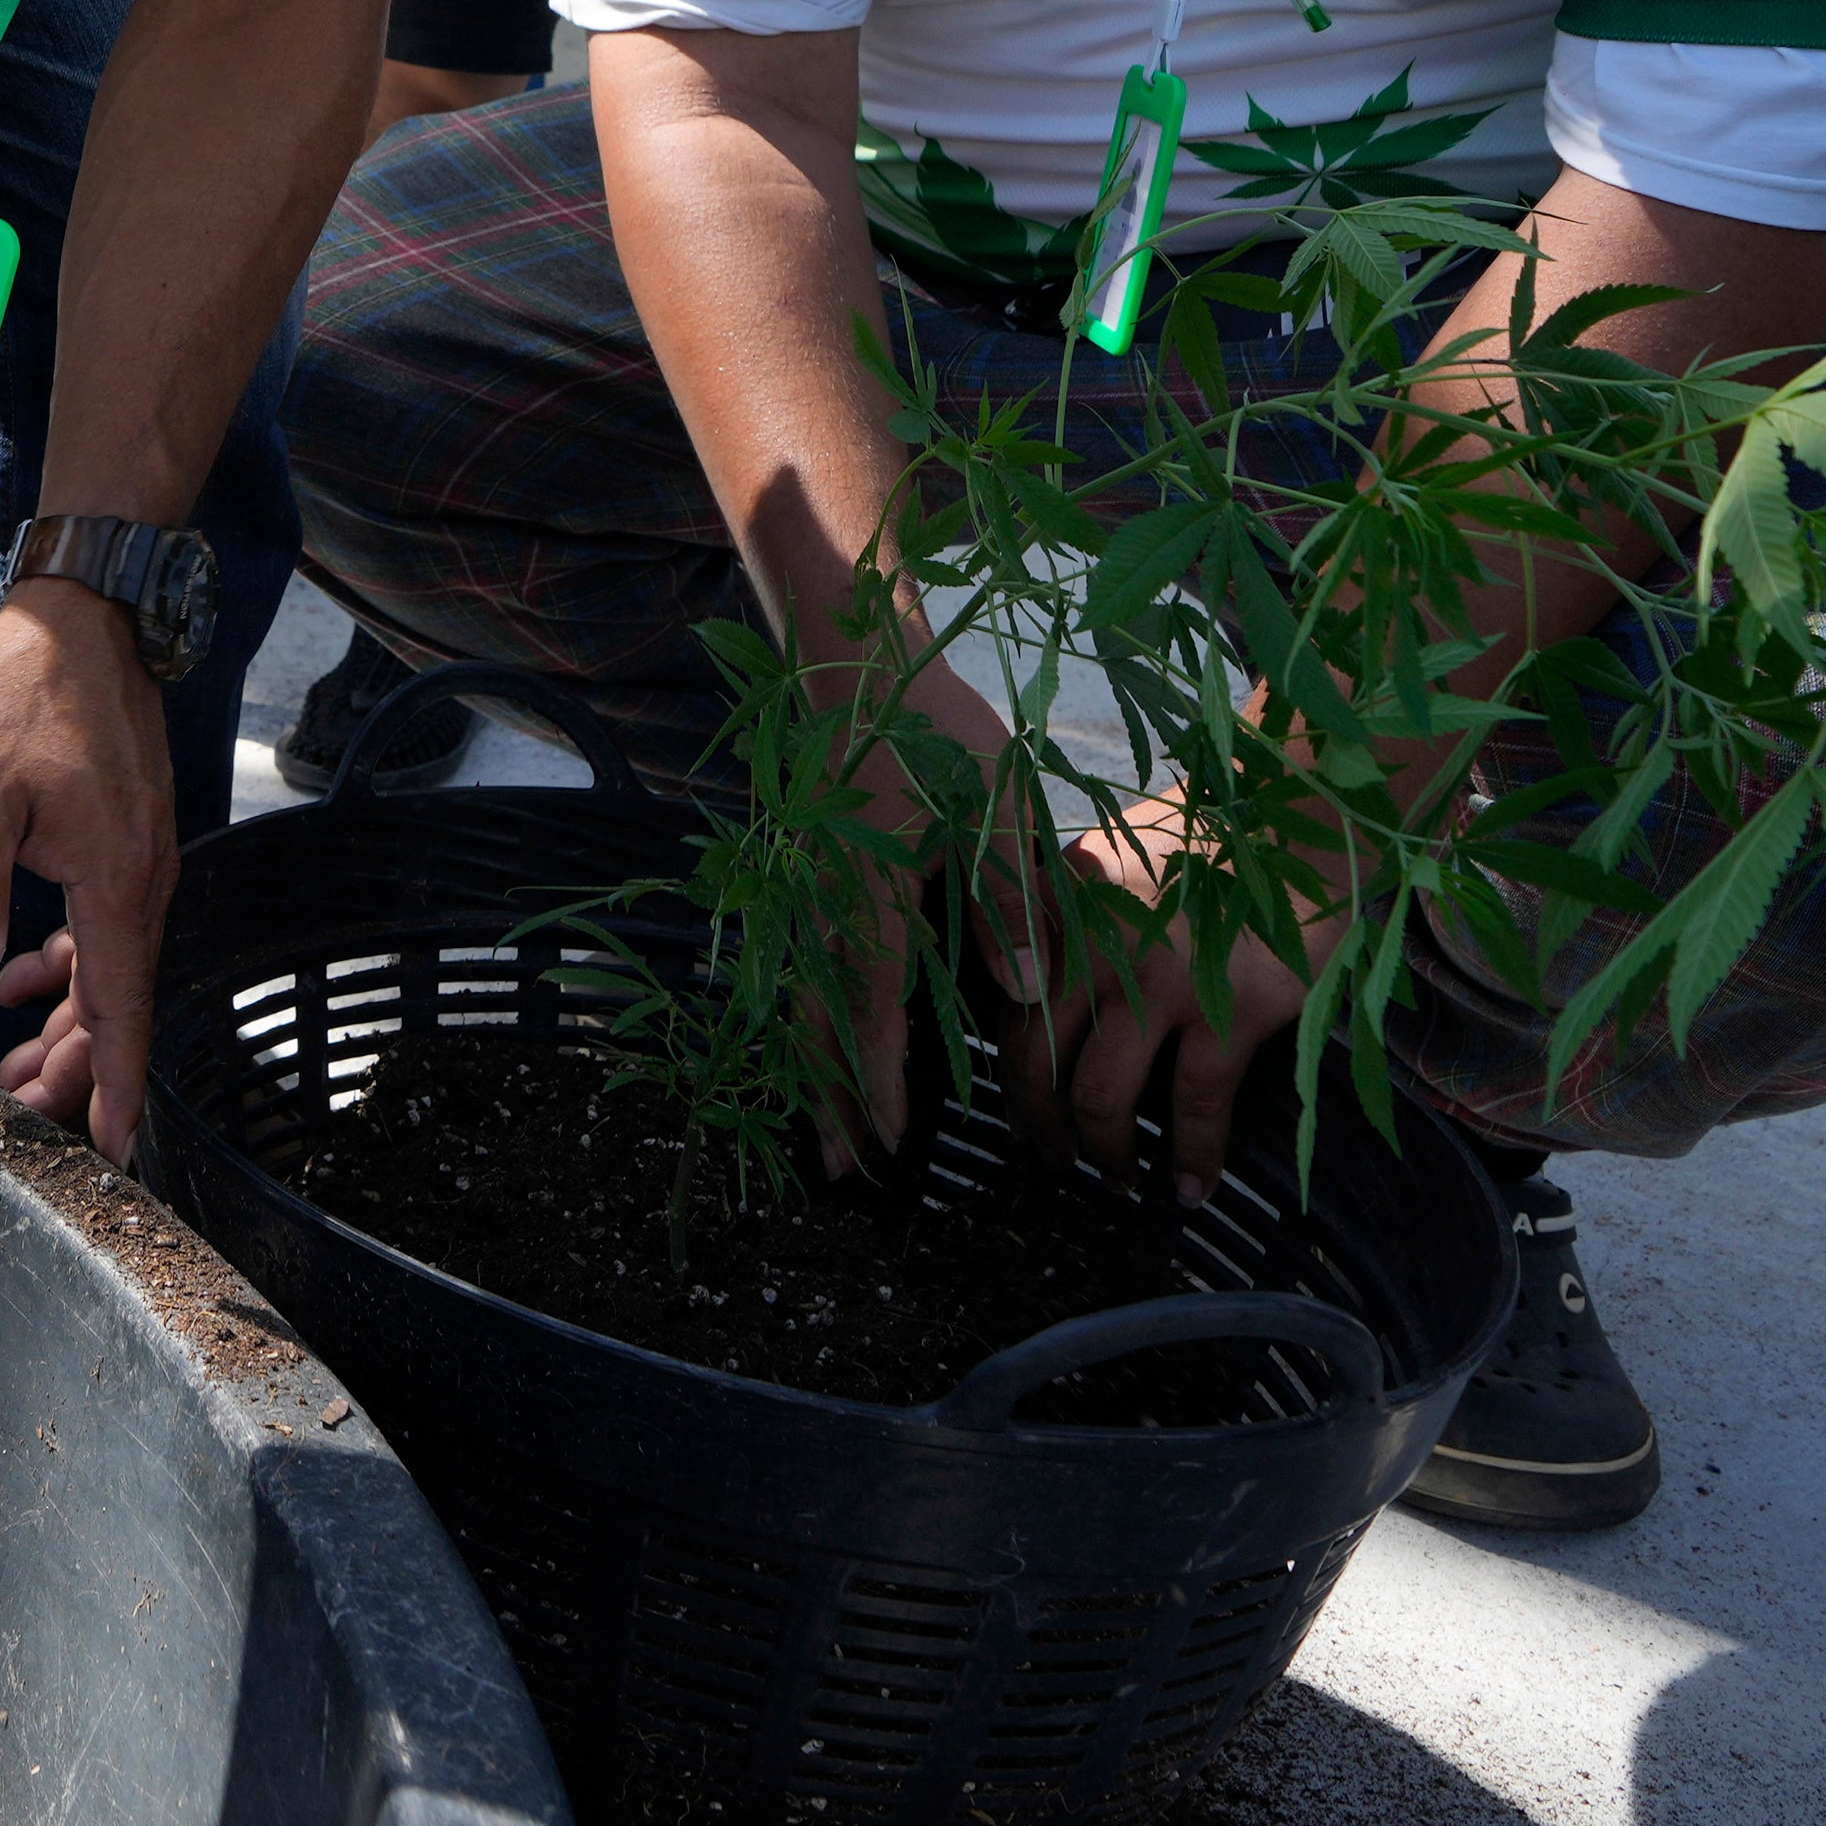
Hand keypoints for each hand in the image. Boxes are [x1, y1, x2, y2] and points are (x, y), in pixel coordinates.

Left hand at [0, 580, 178, 1163]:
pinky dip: (65, 964)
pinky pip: (104, 926)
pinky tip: (19, 977)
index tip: (113, 1147)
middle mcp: (143, 877)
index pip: (118, 1007)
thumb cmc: (31, 693)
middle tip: (22, 1112)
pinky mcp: (125, 838)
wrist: (83, 615)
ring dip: (66, 1020)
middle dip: (75, 1066)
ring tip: (14, 1066)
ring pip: (109, 969)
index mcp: (115, 878)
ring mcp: (139, 857)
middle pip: (116, 1001)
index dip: (113, 1083)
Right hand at [821, 655, 1020, 1170]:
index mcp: (873, 891)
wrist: (851, 652)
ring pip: (799, 996)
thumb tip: (1030, 996)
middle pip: (818, 1020)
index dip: (881, 1079)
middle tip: (841, 1173)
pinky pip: (796, 961)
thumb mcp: (993, 809)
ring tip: (821, 1128)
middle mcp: (824, 900)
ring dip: (813, 1066)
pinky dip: (808, 1015)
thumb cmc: (931, 726)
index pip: (875, 1006)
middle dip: (831, 1098)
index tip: (890, 1143)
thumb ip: (1012, 902)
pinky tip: (821, 1040)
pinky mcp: (799, 866)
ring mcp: (802, 884)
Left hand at [1003, 792, 1316, 1205]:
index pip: (1008, 1004)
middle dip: (1040, 1128)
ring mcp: (1161, 978)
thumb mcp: (1118, 858)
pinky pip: (1195, 1106)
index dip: (1011, 1070)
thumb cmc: (1212, 837)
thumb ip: (1073, 920)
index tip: (1025, 1107)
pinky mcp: (1232, 1007)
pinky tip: (1193, 1188)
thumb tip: (1041, 999)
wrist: (1307, 811)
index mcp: (1058, 903)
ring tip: (1118, 1180)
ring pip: (1102, 1097)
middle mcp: (1094, 943)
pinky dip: (1192, 1158)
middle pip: (1036, 1061)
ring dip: (1104, 1155)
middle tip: (1057, 1163)